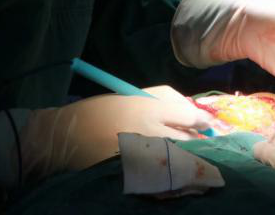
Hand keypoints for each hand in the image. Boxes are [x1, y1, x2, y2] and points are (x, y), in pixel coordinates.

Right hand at [21, 86, 211, 179]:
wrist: (65, 136)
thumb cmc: (99, 111)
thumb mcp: (131, 94)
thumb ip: (164, 99)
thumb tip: (192, 110)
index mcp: (149, 108)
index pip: (190, 116)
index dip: (203, 122)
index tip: (209, 127)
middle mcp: (149, 131)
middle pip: (190, 141)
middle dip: (202, 145)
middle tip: (209, 147)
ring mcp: (142, 156)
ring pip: (181, 162)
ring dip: (193, 162)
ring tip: (198, 164)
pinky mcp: (133, 175)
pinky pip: (164, 179)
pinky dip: (174, 178)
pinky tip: (177, 177)